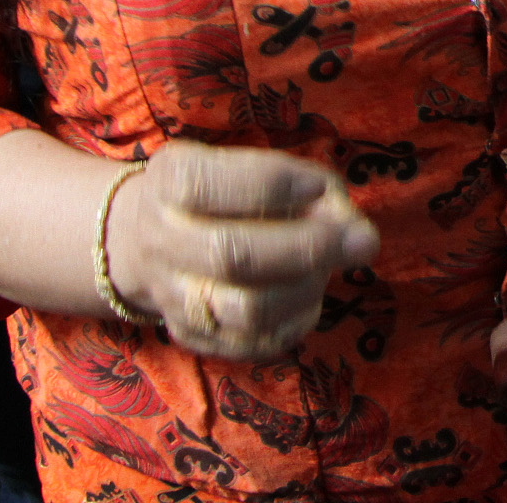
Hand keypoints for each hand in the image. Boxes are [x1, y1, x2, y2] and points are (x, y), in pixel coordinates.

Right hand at [100, 140, 378, 361]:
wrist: (143, 238)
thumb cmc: (220, 190)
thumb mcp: (248, 163)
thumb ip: (305, 184)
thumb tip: (353, 227)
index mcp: (170, 182)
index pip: (207, 186)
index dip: (271, 186)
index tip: (320, 185)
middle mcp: (161, 240)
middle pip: (231, 256)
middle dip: (307, 248)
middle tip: (363, 241)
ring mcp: (173, 296)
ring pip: (245, 311)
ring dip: (305, 290)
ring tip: (330, 269)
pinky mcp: (193, 336)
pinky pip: (254, 343)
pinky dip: (295, 320)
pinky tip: (310, 296)